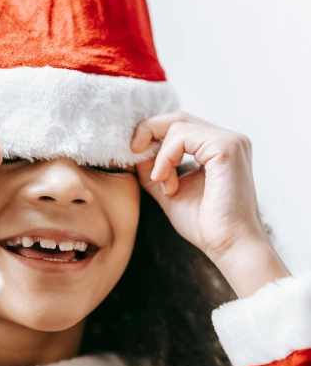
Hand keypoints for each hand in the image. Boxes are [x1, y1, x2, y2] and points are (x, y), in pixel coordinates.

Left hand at [130, 111, 269, 263]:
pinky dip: (167, 157)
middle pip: (179, 118)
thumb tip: (136, 150)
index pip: (181, 125)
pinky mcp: (226, 147)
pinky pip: (182, 136)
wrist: (230, 247)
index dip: (153, 134)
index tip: (135, 154)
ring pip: (178, 126)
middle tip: (134, 152)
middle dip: (150, 132)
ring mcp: (231, 141)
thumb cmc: (205, 225)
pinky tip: (166, 181)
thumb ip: (155, 168)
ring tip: (164, 184)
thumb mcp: (170, 190)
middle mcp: (229, 139)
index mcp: (220, 148)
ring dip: (161, 156)